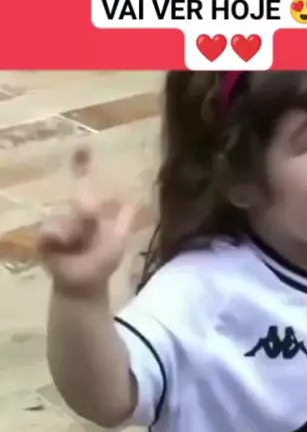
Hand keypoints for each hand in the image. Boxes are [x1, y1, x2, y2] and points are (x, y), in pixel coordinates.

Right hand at [37, 148, 135, 297]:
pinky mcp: (45, 238)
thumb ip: (125, 219)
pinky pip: (51, 231)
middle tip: (93, 216)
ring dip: (76, 232)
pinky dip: (60, 237)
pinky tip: (64, 245)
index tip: (84, 147)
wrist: (83, 284)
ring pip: (66, 218)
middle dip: (87, 211)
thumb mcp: (118, 240)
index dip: (82, 165)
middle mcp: (72, 213)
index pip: (84, 183)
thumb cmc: (101, 261)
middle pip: (78, 201)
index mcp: (89, 210)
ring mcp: (58, 224)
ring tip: (81, 246)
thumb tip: (136, 199)